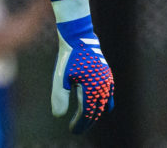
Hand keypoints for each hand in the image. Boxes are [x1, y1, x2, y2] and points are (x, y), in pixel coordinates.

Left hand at [50, 0, 113, 133]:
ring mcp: (107, 80)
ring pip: (104, 103)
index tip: (72, 130)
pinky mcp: (106, 73)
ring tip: (85, 118)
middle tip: (76, 128)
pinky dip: (102, 102)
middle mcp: (104, 87)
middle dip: (87, 121)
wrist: (78, 36)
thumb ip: (59, 97)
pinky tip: (95, 103)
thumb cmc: (68, 56)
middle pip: (97, 111)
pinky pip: (108, 93)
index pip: (88, 114)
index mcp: (93, 90)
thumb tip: (58, 115)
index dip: (80, 124)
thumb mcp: (60, 77)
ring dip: (95, 112)